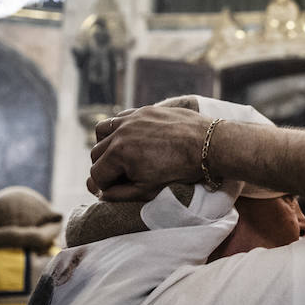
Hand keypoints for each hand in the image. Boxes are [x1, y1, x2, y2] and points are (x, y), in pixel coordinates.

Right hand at [86, 106, 212, 200]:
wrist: (209, 145)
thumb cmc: (180, 170)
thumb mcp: (148, 189)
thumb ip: (120, 194)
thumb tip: (102, 193)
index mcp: (119, 153)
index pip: (96, 174)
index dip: (104, 187)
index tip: (117, 190)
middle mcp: (120, 132)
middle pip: (96, 154)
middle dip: (105, 168)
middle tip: (121, 177)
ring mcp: (131, 118)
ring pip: (102, 132)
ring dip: (106, 146)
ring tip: (121, 157)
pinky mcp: (143, 110)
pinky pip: (119, 118)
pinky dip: (118, 129)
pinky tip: (131, 139)